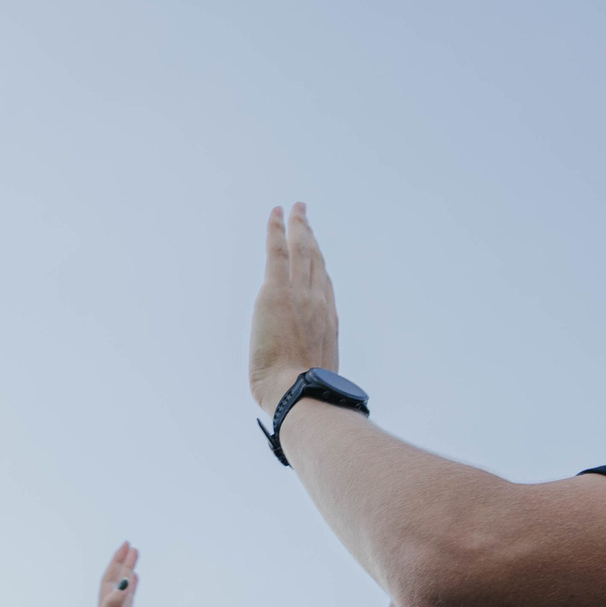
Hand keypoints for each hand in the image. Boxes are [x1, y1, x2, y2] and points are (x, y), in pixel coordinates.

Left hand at [248, 203, 341, 414]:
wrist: (299, 393)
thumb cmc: (303, 397)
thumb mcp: (315, 380)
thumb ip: (312, 370)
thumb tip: (306, 386)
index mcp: (328, 323)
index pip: (324, 287)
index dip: (320, 268)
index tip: (317, 255)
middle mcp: (319, 302)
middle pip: (317, 261)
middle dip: (312, 237)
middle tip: (307, 218)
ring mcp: (300, 294)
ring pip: (301, 249)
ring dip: (299, 226)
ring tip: (296, 209)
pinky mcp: (277, 291)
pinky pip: (278, 251)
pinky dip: (278, 229)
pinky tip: (277, 212)